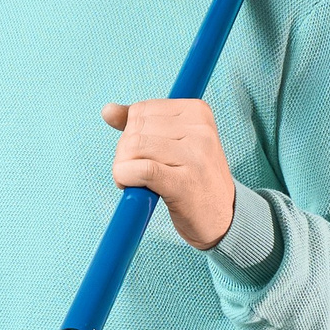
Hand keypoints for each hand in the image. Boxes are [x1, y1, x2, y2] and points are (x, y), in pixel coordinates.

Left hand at [101, 98, 236, 249]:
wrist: (222, 219)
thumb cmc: (193, 179)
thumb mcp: (173, 143)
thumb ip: (140, 124)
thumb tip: (108, 111)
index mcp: (197, 112)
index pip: (141, 110)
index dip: (130, 134)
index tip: (143, 155)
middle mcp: (200, 130)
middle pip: (135, 129)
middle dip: (125, 152)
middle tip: (137, 172)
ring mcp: (195, 156)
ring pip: (134, 147)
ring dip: (123, 167)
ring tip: (136, 181)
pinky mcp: (184, 182)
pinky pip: (140, 170)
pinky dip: (126, 178)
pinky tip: (133, 187)